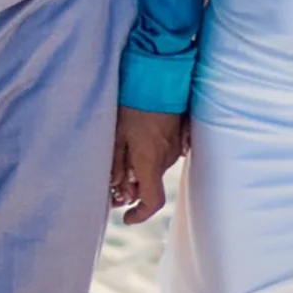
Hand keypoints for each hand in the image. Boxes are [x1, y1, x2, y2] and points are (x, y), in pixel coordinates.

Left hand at [110, 105, 184, 225]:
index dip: (140, 215)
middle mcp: (167, 159)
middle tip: (113, 186)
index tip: (125, 216)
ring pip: (156, 168)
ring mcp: (176, 147)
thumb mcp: (117, 135)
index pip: (152, 202)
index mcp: (150, 163)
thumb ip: (116, 164)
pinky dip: (151, 156)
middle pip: (151, 185)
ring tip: (122, 157)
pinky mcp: (180, 135)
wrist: (160, 76)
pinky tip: (138, 143)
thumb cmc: (135, 104)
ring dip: (141, 170)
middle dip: (133, 189)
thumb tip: (114, 186)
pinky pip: (164, 154)